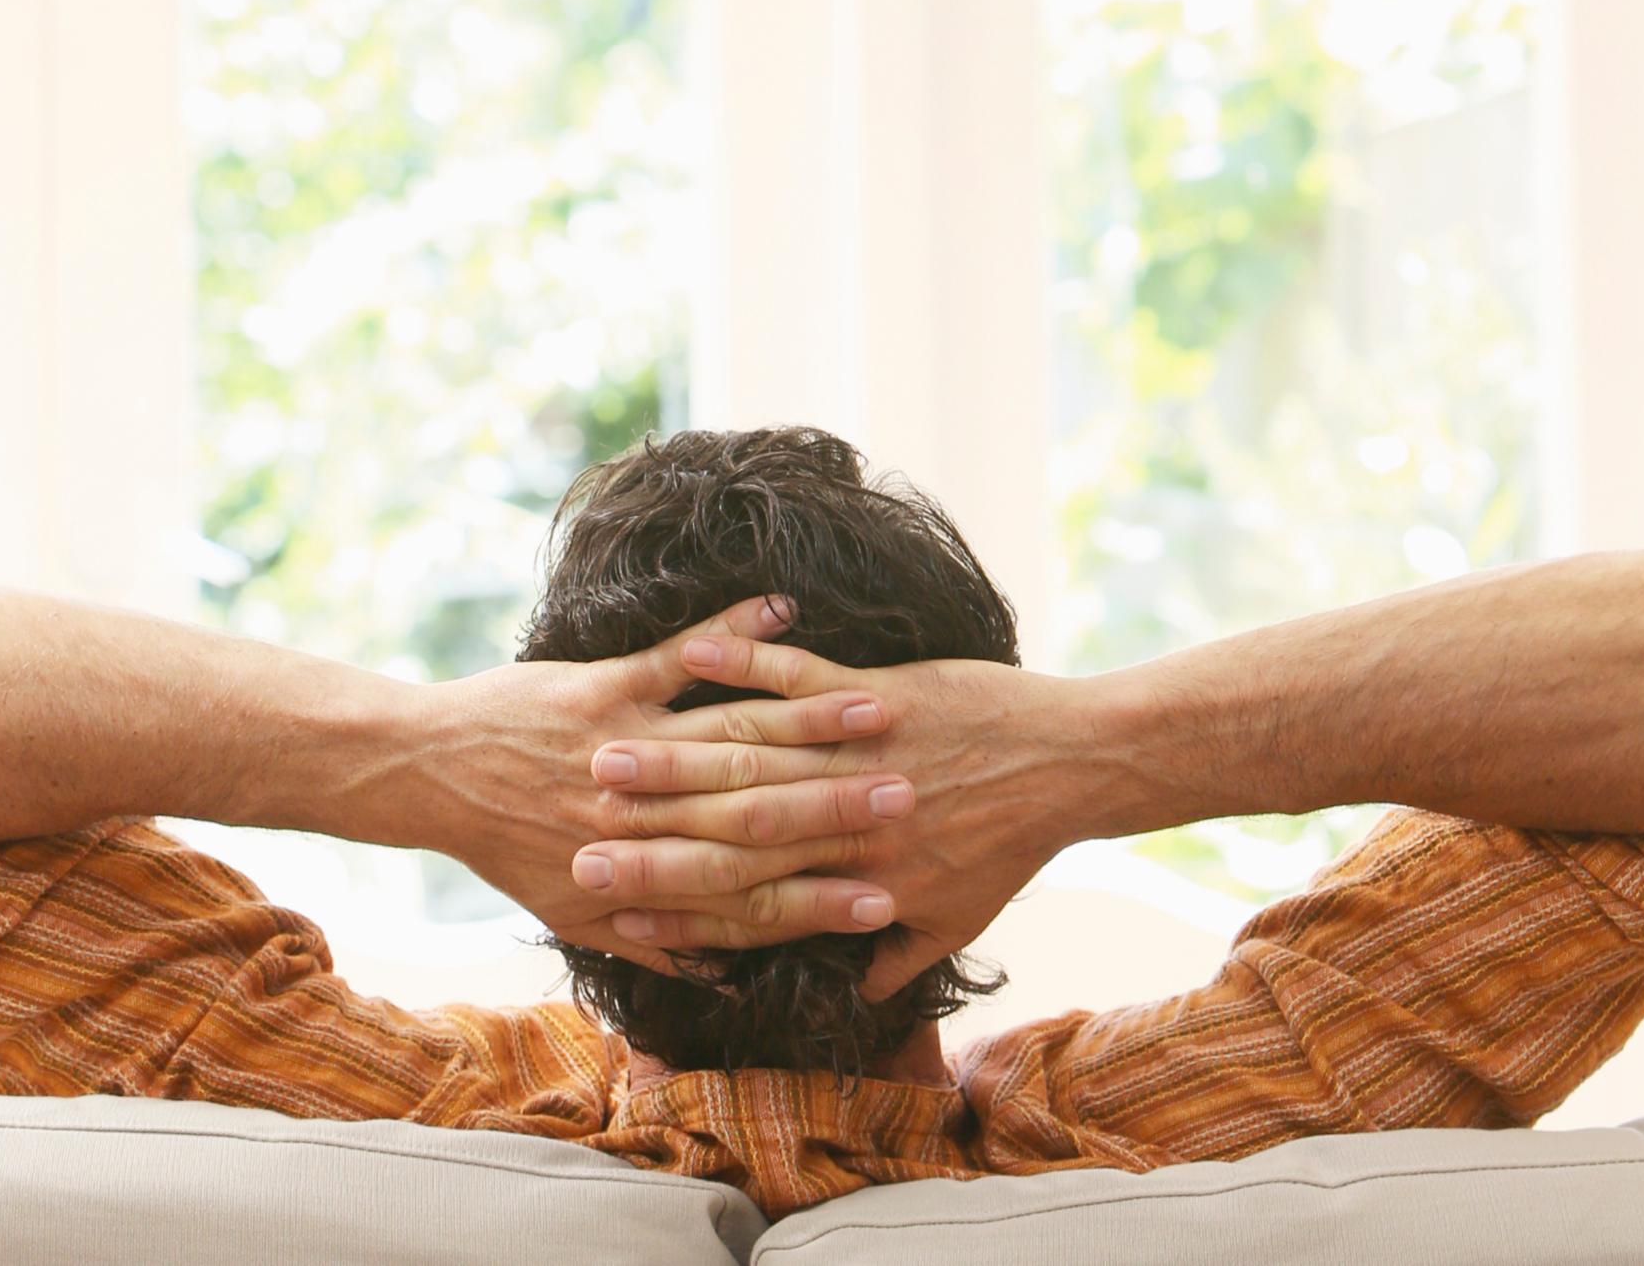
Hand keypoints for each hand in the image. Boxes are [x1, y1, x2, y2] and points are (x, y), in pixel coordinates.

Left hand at [381, 599, 914, 975]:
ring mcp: (629, 745)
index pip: (754, 895)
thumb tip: (720, 970)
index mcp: (644, 873)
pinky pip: (681, 654)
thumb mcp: (577, 912)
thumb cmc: (505, 845)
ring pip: (736, 732)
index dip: (823, 899)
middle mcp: (644, 815)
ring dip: (812, 720)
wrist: (429, 776)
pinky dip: (734, 631)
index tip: (888, 897)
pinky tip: (786, 609)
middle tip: (912, 798)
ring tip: (880, 710)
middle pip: (764, 812)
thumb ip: (654, 940)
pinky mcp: (606, 688)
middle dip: (843, 806)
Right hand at [573, 635, 1112, 999]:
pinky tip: (692, 649)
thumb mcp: (957, 913)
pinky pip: (794, 673)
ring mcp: (851, 753)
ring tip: (600, 739)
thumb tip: (860, 995)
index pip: (735, 894)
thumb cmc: (1014, 842)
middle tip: (571, 818)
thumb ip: (902, 957)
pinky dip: (741, 656)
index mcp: (848, 878)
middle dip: (638, 824)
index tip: (598, 898)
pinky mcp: (872, 694)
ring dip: (669, 742)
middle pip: (718, 823)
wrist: (1072, 768)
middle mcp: (839, 822)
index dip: (665, 897)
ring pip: (743, 747)